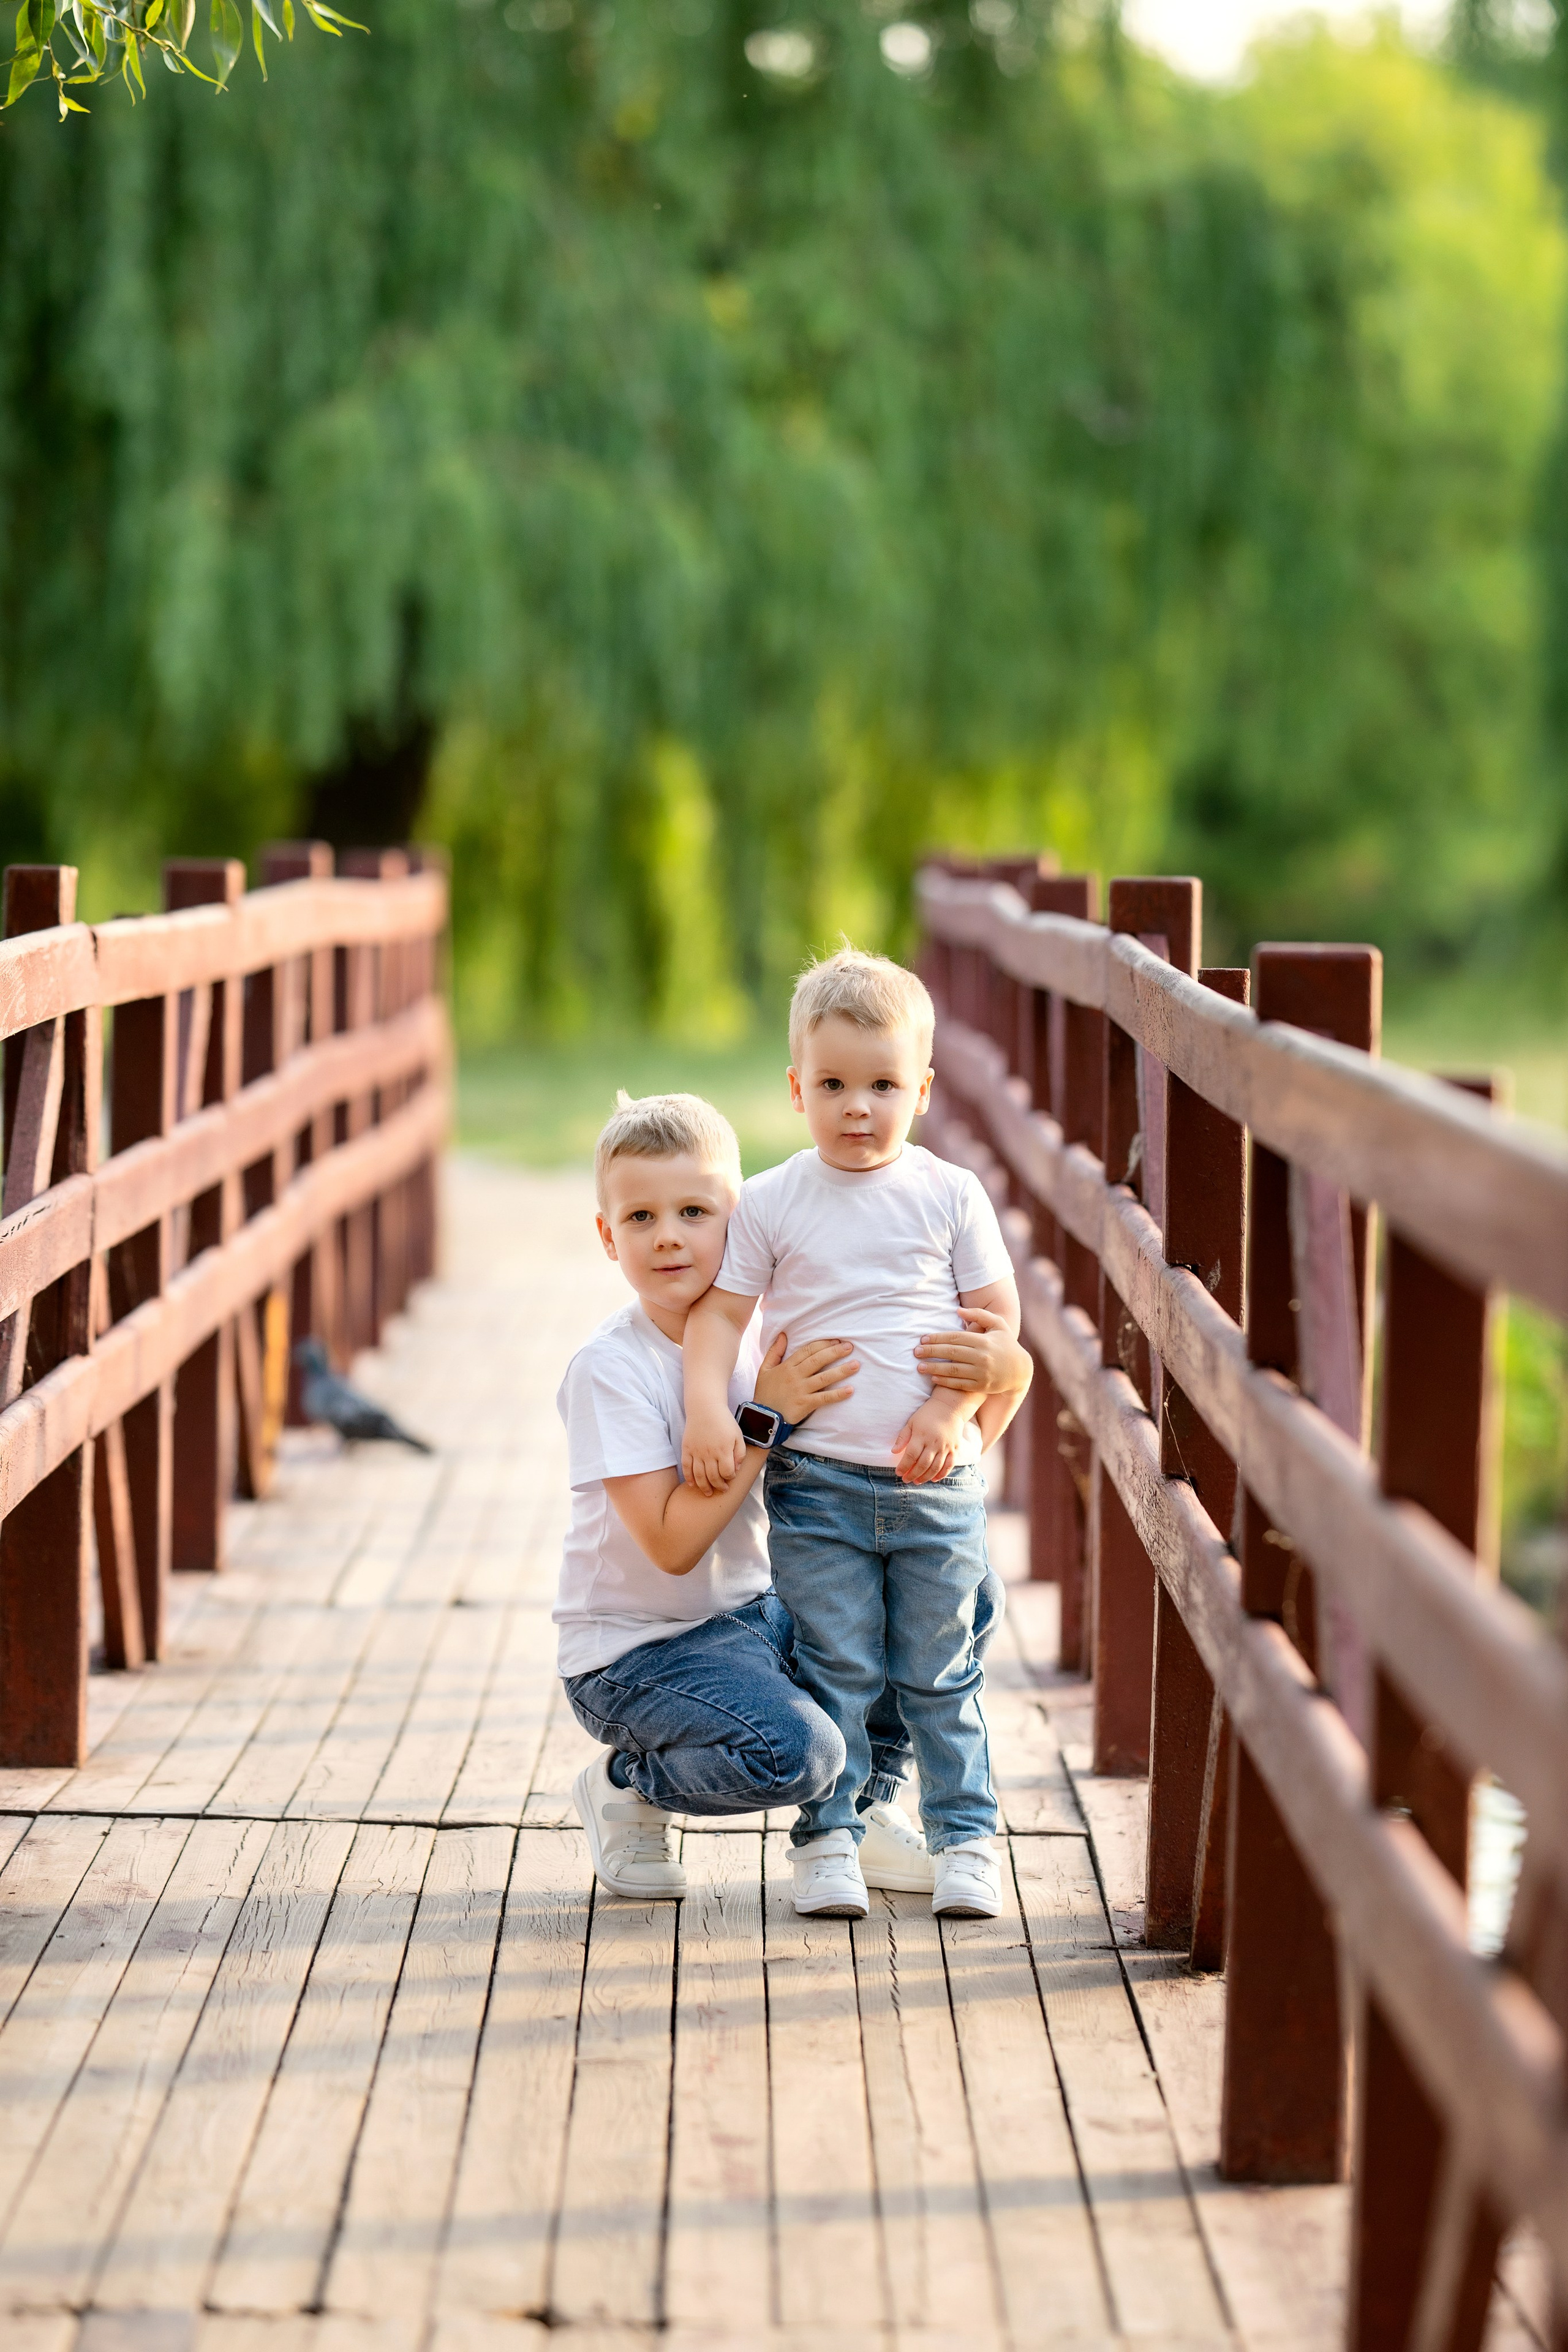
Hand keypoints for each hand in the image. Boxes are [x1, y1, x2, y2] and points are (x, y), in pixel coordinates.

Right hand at [682, 1407, 745, 1496]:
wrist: (705, 1408)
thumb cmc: (724, 1421)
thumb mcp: (738, 1435)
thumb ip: (740, 1453)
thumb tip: (737, 1469)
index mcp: (724, 1450)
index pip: (727, 1472)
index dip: (730, 1478)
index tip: (731, 1478)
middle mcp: (710, 1453)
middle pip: (713, 1477)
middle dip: (719, 1486)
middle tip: (722, 1489)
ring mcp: (697, 1452)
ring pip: (699, 1476)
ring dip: (704, 1487)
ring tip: (708, 1493)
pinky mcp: (687, 1449)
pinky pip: (686, 1467)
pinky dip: (689, 1478)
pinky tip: (692, 1484)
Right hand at [754, 1331, 858, 1425]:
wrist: (762, 1417)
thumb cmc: (765, 1393)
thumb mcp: (765, 1369)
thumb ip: (775, 1351)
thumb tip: (783, 1335)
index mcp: (787, 1366)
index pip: (808, 1350)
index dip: (823, 1344)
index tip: (837, 1340)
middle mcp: (795, 1376)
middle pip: (818, 1360)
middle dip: (835, 1352)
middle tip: (850, 1347)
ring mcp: (800, 1390)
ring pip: (823, 1378)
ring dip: (841, 1371)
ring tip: (856, 1365)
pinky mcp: (805, 1405)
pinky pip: (824, 1398)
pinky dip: (837, 1395)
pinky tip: (850, 1390)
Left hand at [891, 1391, 971, 1484]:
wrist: (949, 1407)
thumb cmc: (927, 1414)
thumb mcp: (912, 1422)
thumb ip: (903, 1437)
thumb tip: (893, 1451)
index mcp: (921, 1435)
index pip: (911, 1455)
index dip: (904, 1466)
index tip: (898, 1472)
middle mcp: (934, 1443)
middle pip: (923, 1464)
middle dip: (913, 1474)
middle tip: (906, 1480)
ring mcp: (946, 1447)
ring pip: (935, 1467)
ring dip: (925, 1477)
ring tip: (917, 1481)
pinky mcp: (955, 1449)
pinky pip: (949, 1466)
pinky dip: (941, 1474)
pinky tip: (933, 1479)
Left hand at [915, 1306, 1030, 1396]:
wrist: (1020, 1370)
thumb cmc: (1006, 1343)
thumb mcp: (998, 1325)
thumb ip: (979, 1315)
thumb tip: (957, 1311)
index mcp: (984, 1340)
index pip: (955, 1338)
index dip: (937, 1338)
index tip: (922, 1339)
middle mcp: (982, 1356)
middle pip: (951, 1353)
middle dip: (931, 1352)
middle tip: (915, 1352)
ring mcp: (982, 1373)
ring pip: (953, 1370)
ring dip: (934, 1368)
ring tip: (919, 1367)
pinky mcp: (981, 1386)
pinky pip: (960, 1384)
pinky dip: (945, 1381)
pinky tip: (933, 1378)